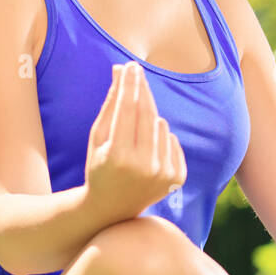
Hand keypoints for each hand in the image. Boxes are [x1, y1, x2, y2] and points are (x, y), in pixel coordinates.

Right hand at [84, 61, 186, 217]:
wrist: (113, 209)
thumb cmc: (99, 166)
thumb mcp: (98, 136)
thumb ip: (110, 104)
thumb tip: (121, 71)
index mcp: (119, 156)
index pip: (128, 110)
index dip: (129, 85)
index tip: (130, 66)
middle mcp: (144, 166)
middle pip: (148, 114)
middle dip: (142, 90)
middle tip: (136, 71)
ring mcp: (164, 174)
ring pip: (161, 124)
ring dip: (149, 119)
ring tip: (133, 134)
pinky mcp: (177, 178)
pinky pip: (172, 140)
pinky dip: (161, 137)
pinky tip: (147, 149)